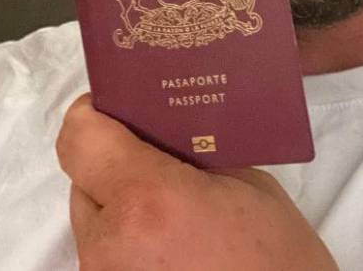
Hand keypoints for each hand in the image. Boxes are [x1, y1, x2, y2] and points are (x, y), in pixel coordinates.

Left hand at [57, 94, 337, 270]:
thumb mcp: (250, 187)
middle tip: (167, 163)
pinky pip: (109, 257)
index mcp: (147, 199)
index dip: (95, 114)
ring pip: (96, 223)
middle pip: (86, 180)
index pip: (81, 137)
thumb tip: (165, 137)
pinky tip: (176, 248)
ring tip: (179, 214)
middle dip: (120, 167)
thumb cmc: (281, 265)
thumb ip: (194, 156)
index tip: (117, 107)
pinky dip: (132, 246)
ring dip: (127, 210)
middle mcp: (112, 243)